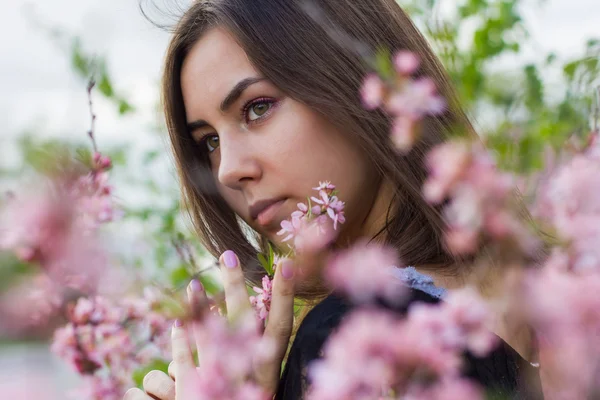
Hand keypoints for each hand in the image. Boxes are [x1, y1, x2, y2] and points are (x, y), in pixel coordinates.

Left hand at [123, 251, 295, 398]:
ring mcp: (220, 381)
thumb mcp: (262, 386)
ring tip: (192, 282)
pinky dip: (180, 341)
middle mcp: (248, 373)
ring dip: (201, 307)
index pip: (282, 328)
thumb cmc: (251, 399)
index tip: (286, 263)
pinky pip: (185, 362)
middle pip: (243, 323)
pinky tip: (176, 321)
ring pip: (209, 336)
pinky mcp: (195, 392)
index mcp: (270, 372)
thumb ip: (261, 362)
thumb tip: (260, 330)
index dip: (284, 295)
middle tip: (227, 255)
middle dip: (237, 288)